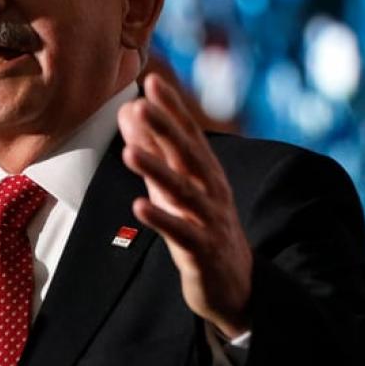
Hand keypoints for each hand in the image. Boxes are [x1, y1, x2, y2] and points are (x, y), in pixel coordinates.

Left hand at [118, 73, 252, 337]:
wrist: (234, 285)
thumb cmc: (199, 226)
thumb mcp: (174, 187)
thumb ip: (154, 150)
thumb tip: (130, 110)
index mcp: (206, 173)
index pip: (190, 134)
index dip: (173, 108)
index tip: (152, 81)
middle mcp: (212, 191)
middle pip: (189, 156)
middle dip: (167, 129)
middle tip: (143, 104)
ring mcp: (209, 221)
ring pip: (184, 192)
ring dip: (157, 171)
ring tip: (129, 153)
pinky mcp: (202, 251)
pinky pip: (181, 233)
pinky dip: (162, 219)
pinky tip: (139, 205)